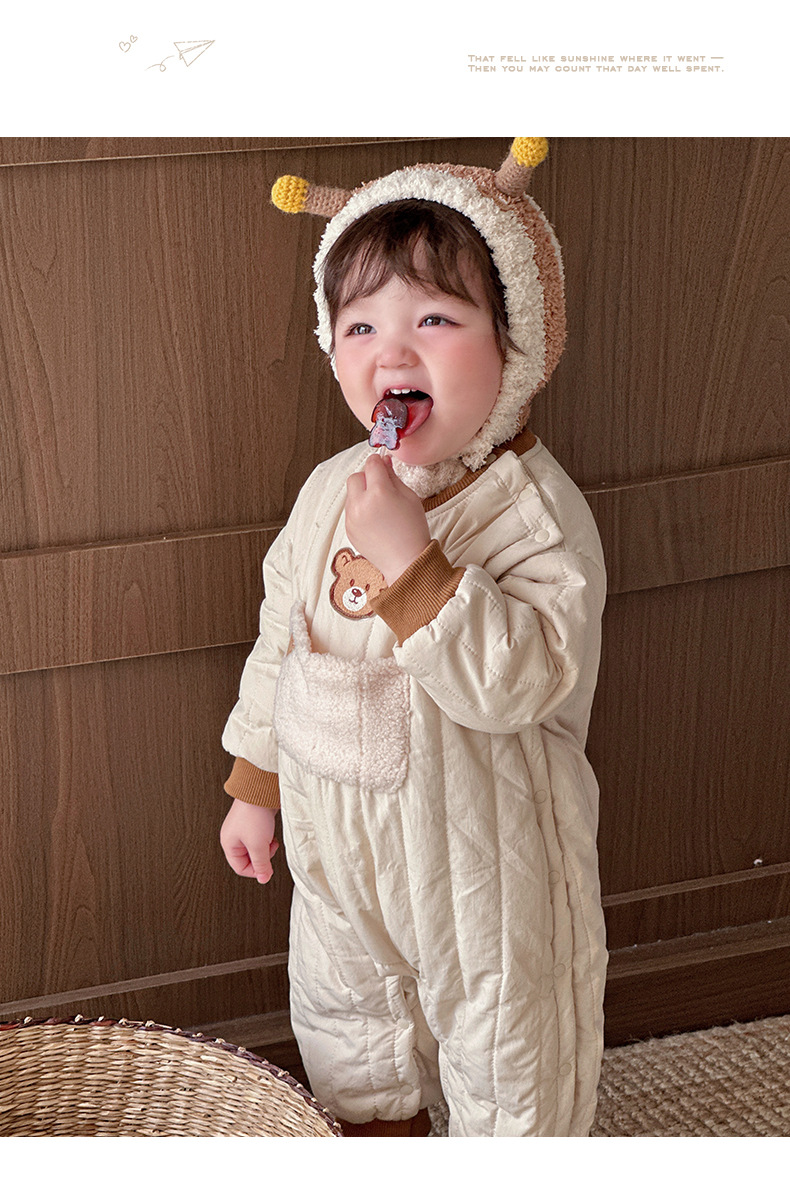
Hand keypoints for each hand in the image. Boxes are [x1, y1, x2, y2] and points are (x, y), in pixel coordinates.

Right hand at [220, 798, 279, 883]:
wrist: (260, 791)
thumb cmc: (254, 814)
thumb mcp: (258, 845)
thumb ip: (261, 865)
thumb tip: (264, 879)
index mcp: (228, 843)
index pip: (240, 868)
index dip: (255, 871)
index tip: (267, 869)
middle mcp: (233, 837)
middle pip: (248, 858)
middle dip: (261, 856)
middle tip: (269, 850)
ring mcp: (243, 829)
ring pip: (256, 848)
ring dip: (265, 847)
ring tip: (270, 840)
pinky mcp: (253, 822)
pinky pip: (260, 838)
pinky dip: (267, 838)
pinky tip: (271, 833)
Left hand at [345, 454, 430, 585]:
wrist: (406, 561)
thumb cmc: (413, 530)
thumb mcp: (410, 497)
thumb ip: (393, 477)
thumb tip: (383, 462)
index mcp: (379, 493)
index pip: (371, 464)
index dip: (378, 462)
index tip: (382, 464)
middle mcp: (361, 504)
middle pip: (355, 477)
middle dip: (367, 477)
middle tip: (381, 486)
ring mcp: (352, 518)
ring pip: (350, 494)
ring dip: (362, 493)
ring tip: (379, 506)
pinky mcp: (348, 529)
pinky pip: (350, 510)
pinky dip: (359, 509)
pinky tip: (374, 519)